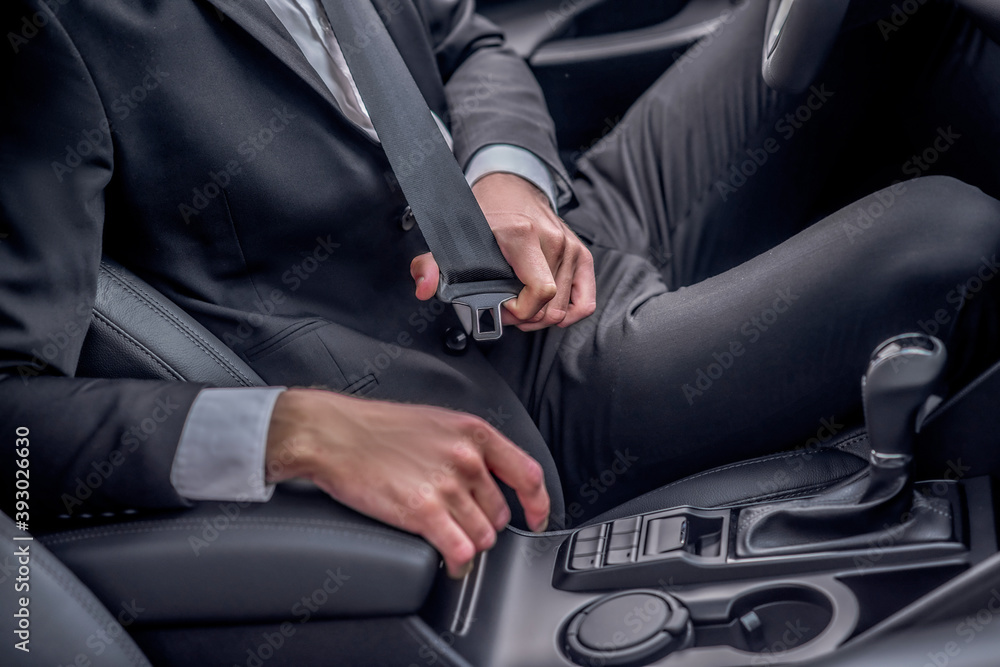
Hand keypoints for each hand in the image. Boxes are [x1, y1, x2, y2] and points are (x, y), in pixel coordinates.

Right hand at [265, 388, 550, 577]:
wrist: (333, 434)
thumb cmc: (377, 427)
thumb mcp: (437, 422)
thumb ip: (468, 446)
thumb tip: (488, 475)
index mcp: (473, 433)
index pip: (527, 474)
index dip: (538, 503)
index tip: (537, 517)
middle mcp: (466, 459)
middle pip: (499, 513)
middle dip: (484, 525)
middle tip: (462, 526)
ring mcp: (446, 486)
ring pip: (482, 536)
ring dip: (470, 546)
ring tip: (452, 544)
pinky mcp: (423, 512)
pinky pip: (460, 550)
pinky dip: (459, 563)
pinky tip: (450, 562)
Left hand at [411, 172, 595, 331]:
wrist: (510, 187)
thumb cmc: (486, 215)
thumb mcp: (454, 238)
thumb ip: (432, 264)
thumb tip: (425, 286)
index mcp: (522, 235)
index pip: (540, 292)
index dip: (520, 311)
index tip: (502, 306)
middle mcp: (553, 240)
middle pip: (550, 307)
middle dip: (526, 318)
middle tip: (507, 308)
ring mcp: (571, 248)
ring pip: (565, 309)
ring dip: (542, 316)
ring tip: (522, 305)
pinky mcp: (583, 255)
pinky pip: (585, 302)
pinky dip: (568, 313)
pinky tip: (547, 309)